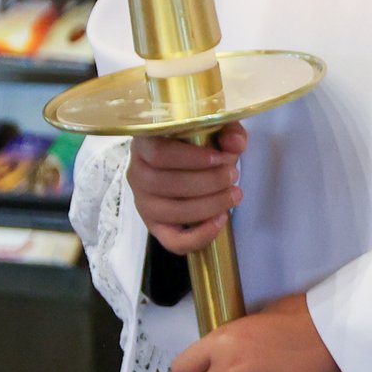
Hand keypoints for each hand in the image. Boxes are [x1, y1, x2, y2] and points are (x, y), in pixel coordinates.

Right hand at [128, 123, 245, 255]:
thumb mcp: (215, 130)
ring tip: (234, 195)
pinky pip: (172, 241)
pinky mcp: (154, 226)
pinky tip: (221, 220)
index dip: (193, 158)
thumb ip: (228, 131)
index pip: (160, 153)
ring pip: (172, 211)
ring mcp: (143, 202)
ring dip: (209, 205)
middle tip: (233, 175)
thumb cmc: (200, 144)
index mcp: (145, 144)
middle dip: (208, 181)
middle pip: (167, 183)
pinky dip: (199, 236)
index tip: (221, 158)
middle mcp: (137, 173)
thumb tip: (234, 143)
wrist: (193, 165)